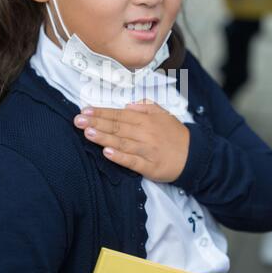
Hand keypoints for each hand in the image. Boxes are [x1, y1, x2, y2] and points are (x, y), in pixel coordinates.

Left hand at [74, 99, 189, 182]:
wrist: (194, 155)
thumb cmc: (174, 134)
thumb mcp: (163, 114)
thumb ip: (145, 107)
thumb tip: (127, 106)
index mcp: (146, 119)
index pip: (119, 115)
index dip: (101, 112)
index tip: (85, 110)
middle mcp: (145, 133)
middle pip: (117, 127)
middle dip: (96, 123)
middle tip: (78, 120)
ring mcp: (147, 150)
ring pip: (122, 142)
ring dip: (104, 137)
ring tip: (87, 132)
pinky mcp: (149, 167)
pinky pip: (132, 161)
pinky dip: (119, 157)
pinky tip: (106, 153)